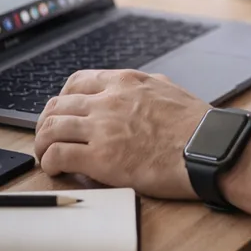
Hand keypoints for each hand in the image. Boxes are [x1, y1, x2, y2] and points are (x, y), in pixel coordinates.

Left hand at [34, 69, 207, 198]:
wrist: (208, 148)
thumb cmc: (196, 125)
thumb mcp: (167, 89)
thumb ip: (144, 86)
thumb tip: (135, 90)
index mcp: (124, 82)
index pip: (76, 82)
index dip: (62, 99)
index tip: (62, 113)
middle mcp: (108, 100)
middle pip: (57, 105)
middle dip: (46, 123)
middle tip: (47, 138)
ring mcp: (103, 128)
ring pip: (51, 128)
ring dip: (42, 143)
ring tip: (46, 156)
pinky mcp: (101, 157)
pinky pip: (58, 154)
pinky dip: (49, 162)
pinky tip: (56, 169)